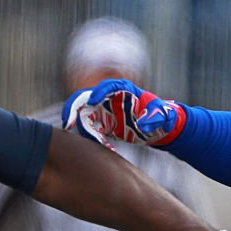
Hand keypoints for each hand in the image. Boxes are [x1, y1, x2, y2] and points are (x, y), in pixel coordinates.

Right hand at [62, 78, 186, 146]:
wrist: (159, 128)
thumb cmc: (162, 116)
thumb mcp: (162, 116)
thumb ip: (154, 118)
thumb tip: (143, 125)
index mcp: (124, 90)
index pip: (108, 86)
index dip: (98, 92)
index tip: (91, 101)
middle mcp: (111, 98)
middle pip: (86, 97)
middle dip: (75, 106)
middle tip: (68, 121)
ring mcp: (105, 110)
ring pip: (84, 113)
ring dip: (79, 125)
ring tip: (80, 138)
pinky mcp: (103, 123)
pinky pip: (90, 128)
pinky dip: (89, 136)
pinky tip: (95, 145)